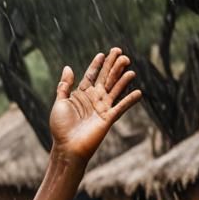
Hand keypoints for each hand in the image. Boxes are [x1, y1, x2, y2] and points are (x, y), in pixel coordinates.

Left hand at [49, 48, 140, 162]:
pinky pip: (121, 108)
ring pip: (115, 89)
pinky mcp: (108, 118)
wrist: (67, 147)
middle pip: (106, 79)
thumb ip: (64, 86)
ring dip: (122, 78)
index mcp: (81, 95)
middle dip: (112, 66)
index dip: (97, 65)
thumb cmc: (61, 127)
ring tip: (129, 66)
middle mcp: (94, 99)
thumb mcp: (60, 103)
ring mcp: (102, 108)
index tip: (102, 54)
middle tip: (120, 52)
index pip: (91, 76)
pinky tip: (138, 92)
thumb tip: (68, 67)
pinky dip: (130, 100)